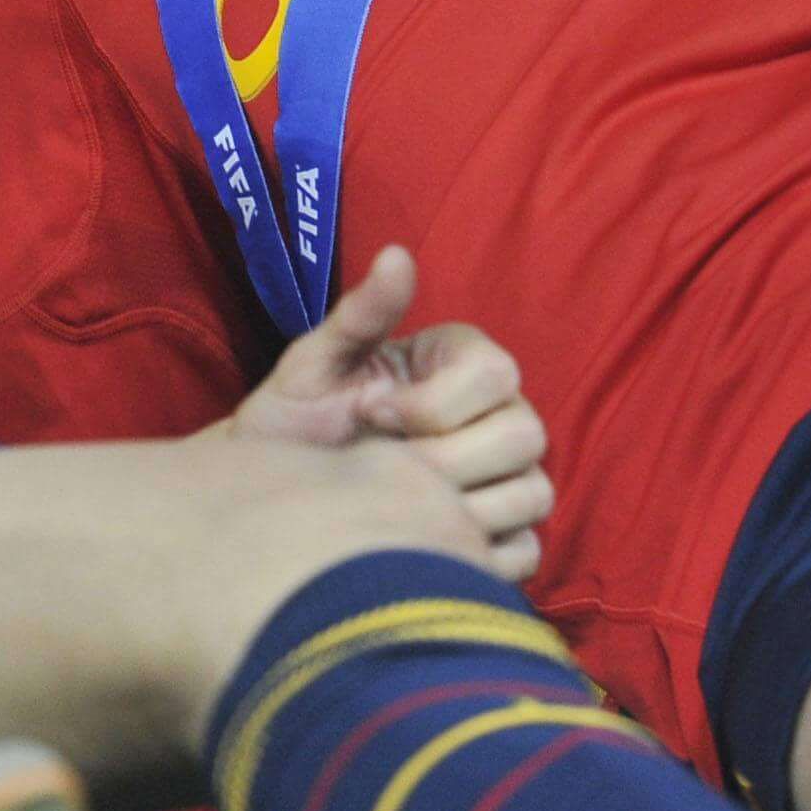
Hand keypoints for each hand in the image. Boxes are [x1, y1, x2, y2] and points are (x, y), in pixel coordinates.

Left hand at [233, 247, 554, 581]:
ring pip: (533, 494)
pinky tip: (420, 545)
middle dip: (447, 458)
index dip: (434, 402)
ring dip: (462, 509)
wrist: (277, 500)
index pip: (496, 373)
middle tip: (385, 471)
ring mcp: (506, 480)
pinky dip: (478, 556)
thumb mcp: (316, 361)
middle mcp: (497, 416)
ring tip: (400, 511)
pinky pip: (523, 553)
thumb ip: (360, 313)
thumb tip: (396, 254)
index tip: (371, 414)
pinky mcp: (502, 539)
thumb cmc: (297, 420)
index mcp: (461, 363)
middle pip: (526, 434)